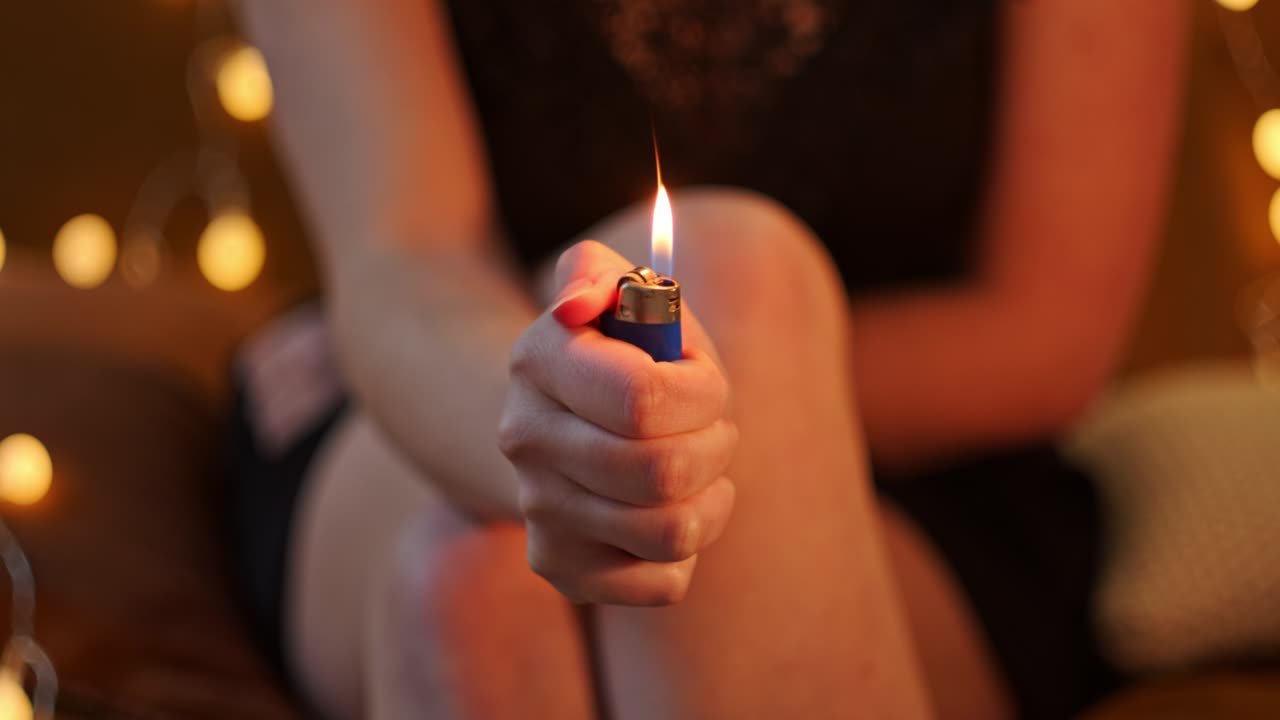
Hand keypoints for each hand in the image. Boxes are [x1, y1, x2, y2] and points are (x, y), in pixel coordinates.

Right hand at [498, 240, 736, 605]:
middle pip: (664, 473)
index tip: (703, 383)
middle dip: (716, 446)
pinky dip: (689, 551)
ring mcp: (539, 510)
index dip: (704, 394)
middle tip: (713, 430)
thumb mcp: (613, 289)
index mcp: (540, 361)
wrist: (559, 417)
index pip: (645, 400)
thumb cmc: (618, 347)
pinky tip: (669, 512)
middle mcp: (525, 439)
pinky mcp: (561, 569)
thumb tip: (581, 303)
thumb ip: (597, 272)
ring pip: (672, 532)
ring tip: (697, 469)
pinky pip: (664, 583)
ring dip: (711, 497)